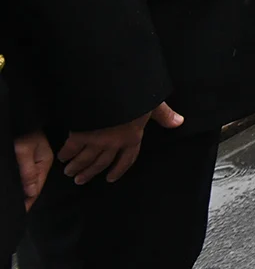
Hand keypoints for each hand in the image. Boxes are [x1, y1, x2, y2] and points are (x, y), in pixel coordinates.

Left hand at [15, 131, 51, 209]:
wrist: (22, 118)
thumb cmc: (24, 131)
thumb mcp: (24, 150)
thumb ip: (28, 171)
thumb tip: (31, 192)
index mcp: (45, 161)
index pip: (37, 186)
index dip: (29, 200)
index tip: (22, 211)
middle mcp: (41, 163)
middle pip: (35, 185)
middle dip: (28, 198)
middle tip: (20, 210)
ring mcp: (35, 161)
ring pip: (31, 181)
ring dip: (25, 192)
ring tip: (19, 204)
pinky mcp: (28, 159)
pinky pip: (27, 176)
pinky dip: (23, 184)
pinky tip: (20, 189)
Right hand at [57, 102, 182, 184]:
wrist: (114, 88)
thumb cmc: (136, 95)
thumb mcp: (153, 103)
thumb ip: (164, 115)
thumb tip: (178, 122)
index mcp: (133, 137)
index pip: (127, 159)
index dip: (119, 169)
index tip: (111, 178)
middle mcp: (115, 143)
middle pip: (101, 163)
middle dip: (90, 172)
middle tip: (81, 180)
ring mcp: (97, 140)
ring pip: (85, 159)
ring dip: (77, 167)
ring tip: (70, 173)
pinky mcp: (81, 134)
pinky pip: (72, 148)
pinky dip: (66, 154)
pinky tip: (62, 158)